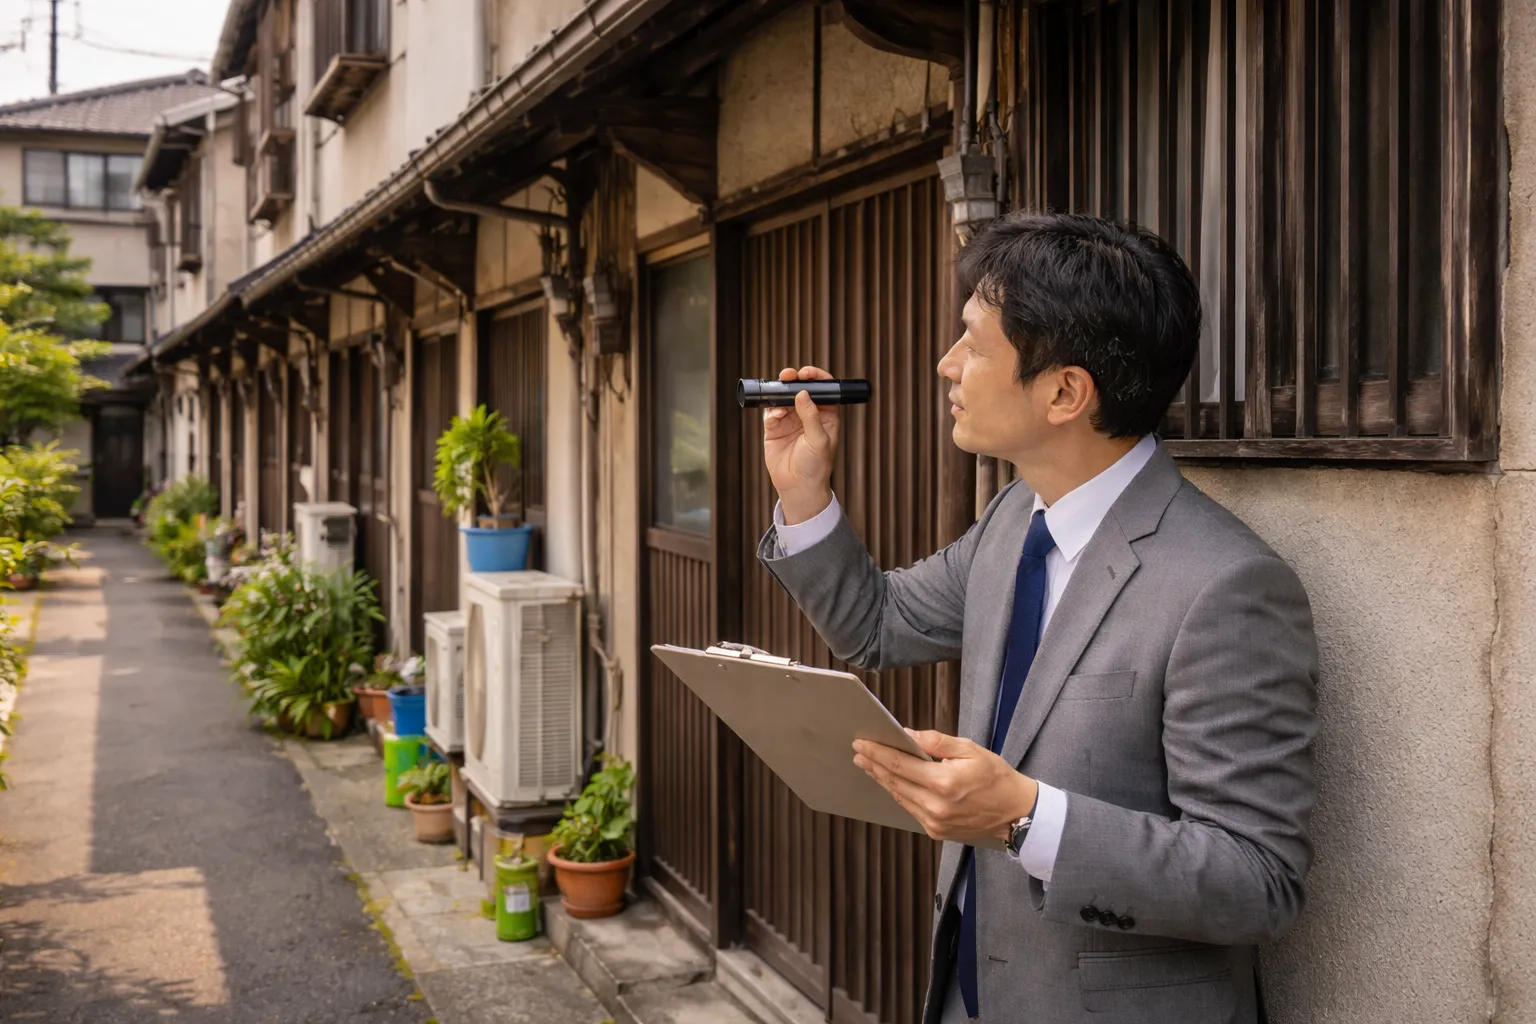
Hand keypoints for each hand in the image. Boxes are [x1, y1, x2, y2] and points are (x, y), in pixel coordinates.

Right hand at [762, 366, 840, 523]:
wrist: (798, 487)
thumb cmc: (816, 466)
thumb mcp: (819, 440)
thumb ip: (811, 416)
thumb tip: (803, 394)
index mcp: (825, 415)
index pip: (823, 390)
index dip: (816, 378)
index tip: (807, 374)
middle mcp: (807, 414)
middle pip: (800, 389)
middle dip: (794, 380)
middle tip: (788, 375)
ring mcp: (790, 420)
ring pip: (783, 398)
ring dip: (780, 392)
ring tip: (778, 393)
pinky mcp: (774, 428)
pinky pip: (771, 412)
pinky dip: (771, 409)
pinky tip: (775, 416)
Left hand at [853, 730, 1038, 844]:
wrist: (1016, 813)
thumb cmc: (997, 777)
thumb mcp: (970, 749)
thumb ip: (936, 742)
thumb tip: (908, 734)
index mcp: (943, 783)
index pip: (899, 764)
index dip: (877, 752)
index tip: (862, 743)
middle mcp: (935, 806)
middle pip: (894, 782)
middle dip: (874, 765)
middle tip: (859, 752)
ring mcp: (934, 822)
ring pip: (899, 797)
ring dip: (882, 780)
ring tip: (869, 765)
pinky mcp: (936, 831)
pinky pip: (910, 809)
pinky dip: (899, 794)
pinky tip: (892, 783)